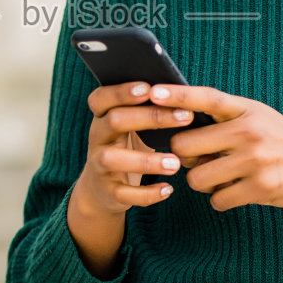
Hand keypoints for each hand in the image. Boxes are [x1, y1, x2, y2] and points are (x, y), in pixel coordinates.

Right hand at [73, 80, 189, 215]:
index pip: (101, 98)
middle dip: (151, 117)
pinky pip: (123, 194)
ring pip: (113, 159)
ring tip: (175, 163)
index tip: (149, 88)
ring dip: (146, 161)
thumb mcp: (131, 127)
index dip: (121, 92)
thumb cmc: (127, 147)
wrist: (101, 189)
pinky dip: (146, 194)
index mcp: (102, 116)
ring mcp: (99, 165)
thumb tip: (183, 92)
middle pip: (115, 120)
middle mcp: (97, 137)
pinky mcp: (107, 191)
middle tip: (185, 117)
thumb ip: (147, 110)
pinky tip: (168, 190)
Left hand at [147, 84, 282, 250]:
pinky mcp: (261, 188)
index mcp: (247, 110)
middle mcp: (250, 131)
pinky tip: (238, 192)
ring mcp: (255, 160)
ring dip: (204, 182)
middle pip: (187, 146)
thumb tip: (182, 133)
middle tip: (204, 159)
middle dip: (188, 158)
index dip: (177, 95)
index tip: (152, 92)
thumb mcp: (260, 119)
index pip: (206, 98)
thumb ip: (225, 120)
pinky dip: (222, 199)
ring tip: (224, 177)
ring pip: (198, 178)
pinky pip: (218, 199)